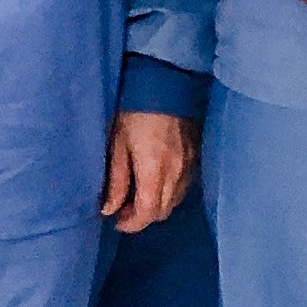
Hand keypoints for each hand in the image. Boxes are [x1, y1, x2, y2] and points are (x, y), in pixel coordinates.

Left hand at [100, 110, 196, 233]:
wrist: (165, 82)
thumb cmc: (134, 111)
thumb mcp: (117, 144)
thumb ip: (116, 180)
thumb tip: (109, 209)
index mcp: (154, 170)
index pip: (147, 213)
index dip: (131, 224)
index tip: (115, 221)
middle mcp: (177, 172)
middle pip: (163, 210)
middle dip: (142, 216)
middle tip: (122, 209)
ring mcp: (190, 164)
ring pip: (175, 200)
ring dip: (156, 205)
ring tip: (137, 195)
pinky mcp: (196, 155)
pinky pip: (184, 185)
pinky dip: (169, 192)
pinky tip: (155, 181)